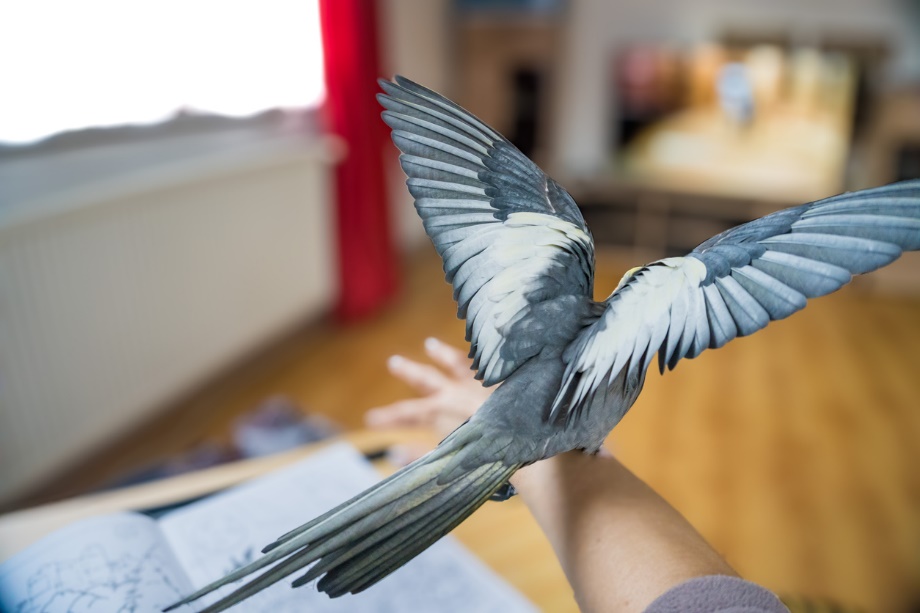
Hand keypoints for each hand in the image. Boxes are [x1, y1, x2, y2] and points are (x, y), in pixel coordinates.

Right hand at [365, 338, 492, 462]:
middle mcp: (456, 392)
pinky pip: (488, 366)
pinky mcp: (503, 382)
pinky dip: (479, 359)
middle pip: (426, 379)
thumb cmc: (482, 458)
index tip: (370, 419)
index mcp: (439, 412)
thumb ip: (417, 457)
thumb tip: (392, 454)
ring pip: (456, 363)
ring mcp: (480, 385)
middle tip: (394, 362)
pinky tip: (479, 356)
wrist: (522, 439)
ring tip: (430, 344)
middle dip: (408, 371)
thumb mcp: (445, 461)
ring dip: (441, 354)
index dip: (387, 417)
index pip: (407, 413)